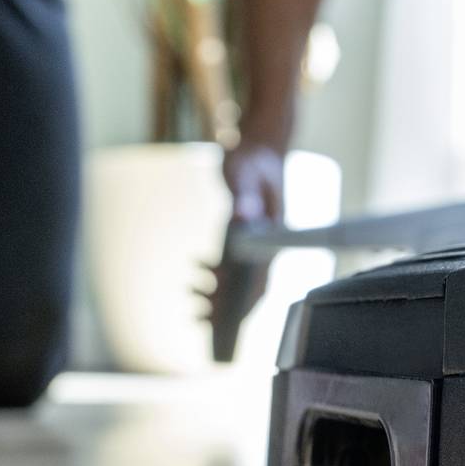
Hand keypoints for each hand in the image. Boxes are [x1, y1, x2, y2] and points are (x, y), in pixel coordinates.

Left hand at [206, 138, 285, 362]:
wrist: (260, 148)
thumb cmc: (254, 160)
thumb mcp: (247, 173)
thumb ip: (246, 194)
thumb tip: (243, 216)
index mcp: (272, 237)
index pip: (261, 279)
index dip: (245, 303)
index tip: (225, 317)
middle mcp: (266, 245)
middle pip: (250, 288)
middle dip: (225, 307)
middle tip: (196, 314)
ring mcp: (256, 244)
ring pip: (240, 282)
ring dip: (218, 296)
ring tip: (191, 301)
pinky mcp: (245, 238)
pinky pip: (233, 268)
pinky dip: (217, 278)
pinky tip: (197, 277)